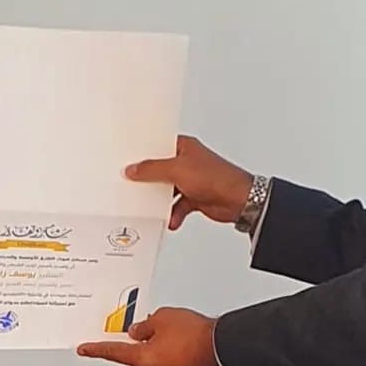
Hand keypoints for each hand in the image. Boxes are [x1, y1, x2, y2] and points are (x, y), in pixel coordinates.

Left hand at [77, 307, 224, 365]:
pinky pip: (170, 362)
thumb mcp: (162, 318)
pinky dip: (172, 352)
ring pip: (155, 358)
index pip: (113, 352)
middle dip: (143, 340)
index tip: (84, 350)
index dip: (96, 349)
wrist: (222, 347)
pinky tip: (185, 340)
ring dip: (160, 346)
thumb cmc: (195, 335)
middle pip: (137, 355)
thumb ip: (143, 326)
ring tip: (178, 332)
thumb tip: (137, 332)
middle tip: (158, 326)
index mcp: (142, 360)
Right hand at [125, 135, 253, 229]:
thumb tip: (133, 169)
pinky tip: (171, 219)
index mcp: (184, 147)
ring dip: (162, 201)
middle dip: (149, 181)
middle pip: (160, 170)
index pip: (158, 147)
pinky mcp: (195, 197)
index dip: (143, 154)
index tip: (128, 162)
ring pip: (168, 190)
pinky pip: (178, 206)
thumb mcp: (176, 169)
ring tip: (152, 207)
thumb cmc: (216, 177)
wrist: (237, 200)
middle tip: (135, 186)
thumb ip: (151, 169)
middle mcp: (187, 162)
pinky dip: (173, 213)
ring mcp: (191, 180)